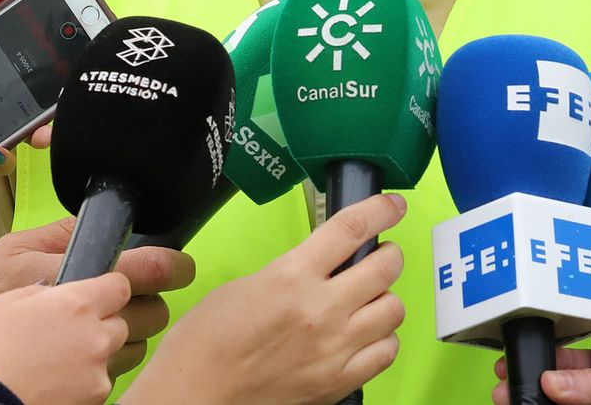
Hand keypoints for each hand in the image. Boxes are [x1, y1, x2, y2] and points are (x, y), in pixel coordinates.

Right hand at [0, 217, 195, 376]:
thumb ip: (58, 237)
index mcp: (78, 294)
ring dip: (126, 337)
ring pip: (139, 347)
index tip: (169, 265)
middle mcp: (97, 335)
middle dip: (146, 302)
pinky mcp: (93, 401)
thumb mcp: (9, 256)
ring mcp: (97, 373)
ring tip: (88, 333)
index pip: (147, 272)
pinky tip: (72, 360)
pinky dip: (104, 366)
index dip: (155, 267)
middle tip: (123, 300)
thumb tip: (89, 222)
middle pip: (153, 312)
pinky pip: (116, 376)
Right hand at [123, 193, 406, 404]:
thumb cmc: (207, 342)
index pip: (351, 229)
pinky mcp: (339, 381)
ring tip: (369, 298)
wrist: (197, 393)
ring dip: (385, 297)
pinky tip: (365, 334)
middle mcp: (320, 310)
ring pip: (393, 310)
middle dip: (389, 254)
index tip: (392, 205)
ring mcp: (334, 349)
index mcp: (291, 276)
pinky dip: (382, 338)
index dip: (380, 210)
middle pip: (385, 268)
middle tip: (381, 254)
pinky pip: (386, 351)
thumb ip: (291, 271)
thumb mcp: (245, 285)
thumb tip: (320, 266)